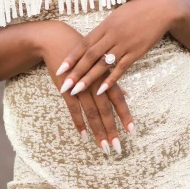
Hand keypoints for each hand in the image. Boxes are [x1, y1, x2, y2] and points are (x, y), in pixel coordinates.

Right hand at [39, 20, 134, 154]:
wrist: (57, 40)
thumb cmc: (82, 52)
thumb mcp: (99, 62)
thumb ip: (113, 80)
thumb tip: (127, 93)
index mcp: (105, 76)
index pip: (118, 99)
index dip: (125, 115)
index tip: (132, 131)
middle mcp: (95, 82)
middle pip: (106, 110)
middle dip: (112, 129)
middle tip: (118, 148)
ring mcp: (80, 86)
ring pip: (91, 112)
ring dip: (98, 131)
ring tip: (104, 147)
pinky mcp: (65, 88)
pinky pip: (73, 109)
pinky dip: (79, 123)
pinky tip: (83, 136)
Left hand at [55, 0, 181, 96]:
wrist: (161, 9)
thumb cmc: (137, 9)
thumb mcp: (116, 15)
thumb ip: (104, 28)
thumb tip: (90, 39)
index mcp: (105, 25)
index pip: (84, 44)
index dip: (71, 58)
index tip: (60, 70)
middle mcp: (112, 35)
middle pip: (90, 57)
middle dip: (75, 73)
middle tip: (64, 86)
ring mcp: (124, 45)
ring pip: (102, 65)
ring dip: (88, 79)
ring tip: (76, 91)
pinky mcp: (136, 52)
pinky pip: (121, 68)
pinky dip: (110, 80)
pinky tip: (101, 90)